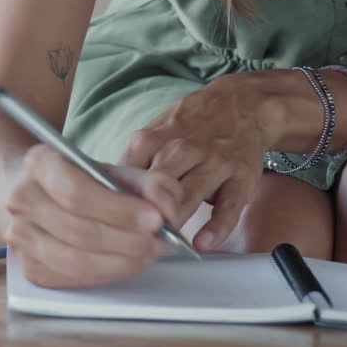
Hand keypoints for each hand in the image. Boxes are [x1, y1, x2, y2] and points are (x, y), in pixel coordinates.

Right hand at [5, 143, 180, 288]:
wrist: (39, 191)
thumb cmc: (81, 179)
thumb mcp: (114, 169)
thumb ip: (148, 183)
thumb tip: (167, 206)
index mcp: (39, 163)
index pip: (77, 192)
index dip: (119, 210)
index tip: (157, 219)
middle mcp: (22, 199)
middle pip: (78, 230)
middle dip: (127, 241)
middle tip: (161, 241)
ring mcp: (21, 237)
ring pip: (74, 260)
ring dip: (120, 262)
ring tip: (150, 253)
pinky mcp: (29, 267)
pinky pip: (71, 278)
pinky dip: (105, 274)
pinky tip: (127, 263)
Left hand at [120, 72, 288, 252]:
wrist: (243, 104)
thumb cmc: (191, 126)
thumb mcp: (156, 131)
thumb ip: (133, 162)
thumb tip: (103, 193)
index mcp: (154, 139)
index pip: (128, 172)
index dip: (117, 199)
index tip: (110, 222)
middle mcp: (184, 149)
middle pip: (158, 185)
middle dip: (145, 212)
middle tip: (134, 239)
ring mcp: (215, 163)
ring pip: (190, 194)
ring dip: (174, 219)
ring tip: (162, 242)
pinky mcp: (241, 177)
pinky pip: (229, 205)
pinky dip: (216, 226)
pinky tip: (203, 242)